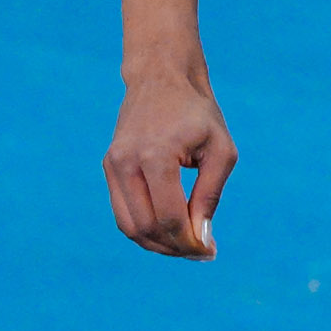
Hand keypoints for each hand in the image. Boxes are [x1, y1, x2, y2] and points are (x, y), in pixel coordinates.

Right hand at [105, 74, 231, 257]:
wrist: (161, 78)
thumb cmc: (198, 114)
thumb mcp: (221, 150)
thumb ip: (210, 195)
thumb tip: (202, 238)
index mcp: (156, 155)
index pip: (170, 217)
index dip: (191, 243)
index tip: (210, 252)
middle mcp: (126, 162)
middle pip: (147, 227)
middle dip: (175, 248)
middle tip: (200, 252)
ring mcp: (113, 165)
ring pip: (129, 226)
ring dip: (157, 245)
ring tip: (185, 246)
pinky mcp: (109, 167)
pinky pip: (122, 212)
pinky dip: (144, 229)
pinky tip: (169, 232)